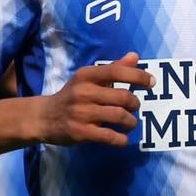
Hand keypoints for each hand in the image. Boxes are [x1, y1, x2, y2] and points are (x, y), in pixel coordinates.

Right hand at [37, 51, 154, 146]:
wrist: (44, 117)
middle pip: (123, 97)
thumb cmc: (72, 96)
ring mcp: (81, 113)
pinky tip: (122, 138)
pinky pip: (109, 136)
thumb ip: (113, 69)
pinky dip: (121, 139)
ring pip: (119, 116)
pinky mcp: (80, 132)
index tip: (151, 82)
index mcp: (86, 75)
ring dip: (131, 122)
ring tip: (130, 123)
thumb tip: (135, 56)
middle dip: (135, 104)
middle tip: (135, 107)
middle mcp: (83, 92)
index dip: (138, 76)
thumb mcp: (88, 79)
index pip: (117, 71)